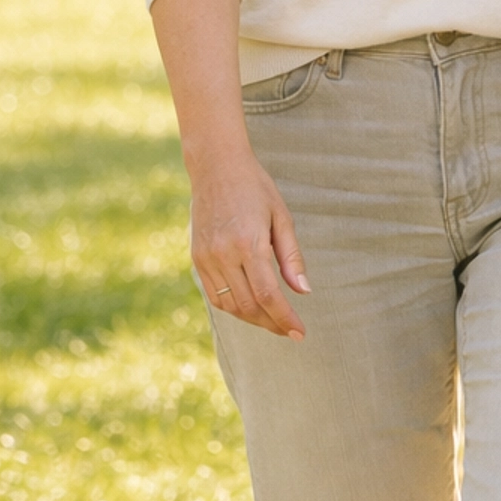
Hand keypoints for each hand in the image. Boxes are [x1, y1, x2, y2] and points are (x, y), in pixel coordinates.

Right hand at [190, 145, 310, 338]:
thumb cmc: (256, 188)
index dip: (284, 318)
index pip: (268, 295)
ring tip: (273, 320)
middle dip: (271, 323)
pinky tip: (251, 306)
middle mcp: (223, 254)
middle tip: (290, 330)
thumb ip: (292, 257)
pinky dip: (233, 307)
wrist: (216, 167)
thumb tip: (304, 292)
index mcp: (248, 243)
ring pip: (229, 305)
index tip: (300, 333)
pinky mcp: (196, 258)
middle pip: (248, 306)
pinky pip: (215, 295)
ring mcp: (206, 258)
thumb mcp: (282, 216)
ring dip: (253, 319)